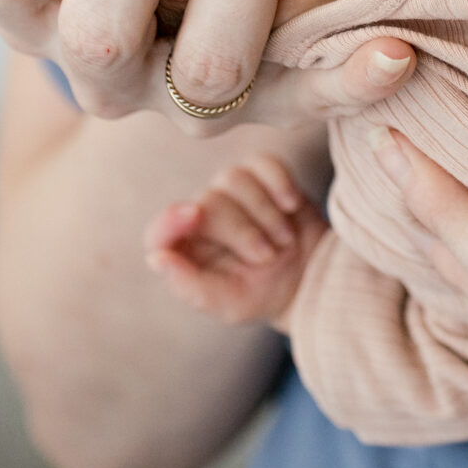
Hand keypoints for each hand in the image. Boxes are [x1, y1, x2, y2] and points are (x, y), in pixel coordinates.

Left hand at [145, 154, 327, 326]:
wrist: (309, 278)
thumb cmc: (262, 294)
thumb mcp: (230, 304)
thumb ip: (192, 287)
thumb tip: (157, 258)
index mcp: (186, 251)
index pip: (161, 231)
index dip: (171, 220)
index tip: (193, 215)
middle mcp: (202, 216)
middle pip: (208, 201)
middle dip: (243, 231)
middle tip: (268, 257)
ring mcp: (231, 192)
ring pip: (234, 178)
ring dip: (264, 211)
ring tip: (285, 239)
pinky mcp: (261, 176)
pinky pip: (263, 163)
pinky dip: (279, 181)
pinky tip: (292, 204)